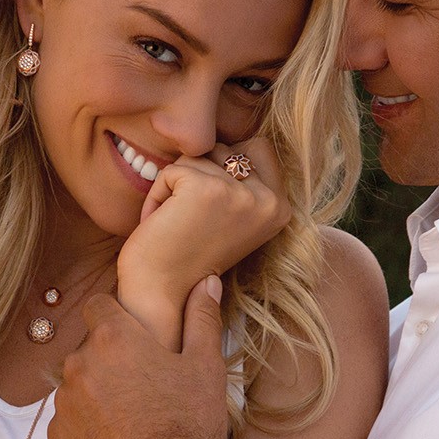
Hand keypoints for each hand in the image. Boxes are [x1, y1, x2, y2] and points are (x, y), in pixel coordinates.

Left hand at [49, 276, 232, 438]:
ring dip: (95, 393)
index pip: (97, 306)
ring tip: (129, 419)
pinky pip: (69, 421)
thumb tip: (206, 280)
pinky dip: (86, 426)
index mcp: (112, 338)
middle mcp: (78, 365)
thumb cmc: (191, 424)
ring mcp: (63, 404)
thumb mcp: (205, 367)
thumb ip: (201, 317)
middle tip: (141, 386)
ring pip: (76, 386)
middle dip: (108, 360)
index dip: (115, 317)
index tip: (133, 337)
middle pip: (88, 349)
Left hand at [117, 135, 291, 312]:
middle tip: (193, 220)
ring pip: (197, 157)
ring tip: (177, 225)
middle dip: (201, 174)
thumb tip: (230, 142)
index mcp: (281, 208)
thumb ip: (246, 183)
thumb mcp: (235, 217)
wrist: (163, 296)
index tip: (210, 212)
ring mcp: (238, 193)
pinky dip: (157, 196)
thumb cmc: (191, 258)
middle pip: (226, 147)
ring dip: (176, 187)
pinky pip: (170, 170)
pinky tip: (162, 225)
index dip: (224, 169)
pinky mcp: (203, 188)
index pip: (258, 147)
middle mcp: (268, 199)